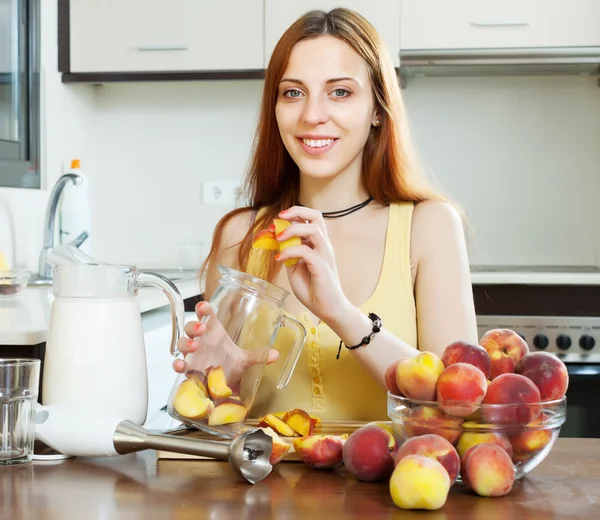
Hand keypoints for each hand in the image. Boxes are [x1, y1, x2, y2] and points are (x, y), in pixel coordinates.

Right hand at [172, 302, 279, 382]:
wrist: (221, 385)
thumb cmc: (229, 365)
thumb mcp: (244, 360)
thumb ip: (258, 355)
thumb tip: (276, 354)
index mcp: (214, 332)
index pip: (205, 315)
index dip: (202, 308)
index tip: (205, 307)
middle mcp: (202, 341)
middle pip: (191, 327)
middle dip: (194, 325)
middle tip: (201, 329)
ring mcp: (192, 354)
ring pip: (183, 343)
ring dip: (186, 342)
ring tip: (195, 346)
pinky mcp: (188, 368)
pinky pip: (178, 363)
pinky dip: (177, 363)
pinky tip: (181, 365)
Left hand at [274, 206, 352, 324]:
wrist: (328, 309)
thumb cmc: (314, 289)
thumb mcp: (295, 269)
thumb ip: (289, 255)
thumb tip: (276, 243)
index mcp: (318, 244)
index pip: (311, 219)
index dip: (295, 214)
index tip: (278, 220)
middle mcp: (324, 246)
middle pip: (316, 216)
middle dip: (297, 211)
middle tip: (280, 217)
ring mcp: (325, 255)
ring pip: (314, 229)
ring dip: (293, 229)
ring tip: (278, 237)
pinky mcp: (322, 266)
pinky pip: (305, 251)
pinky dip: (289, 251)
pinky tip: (279, 258)